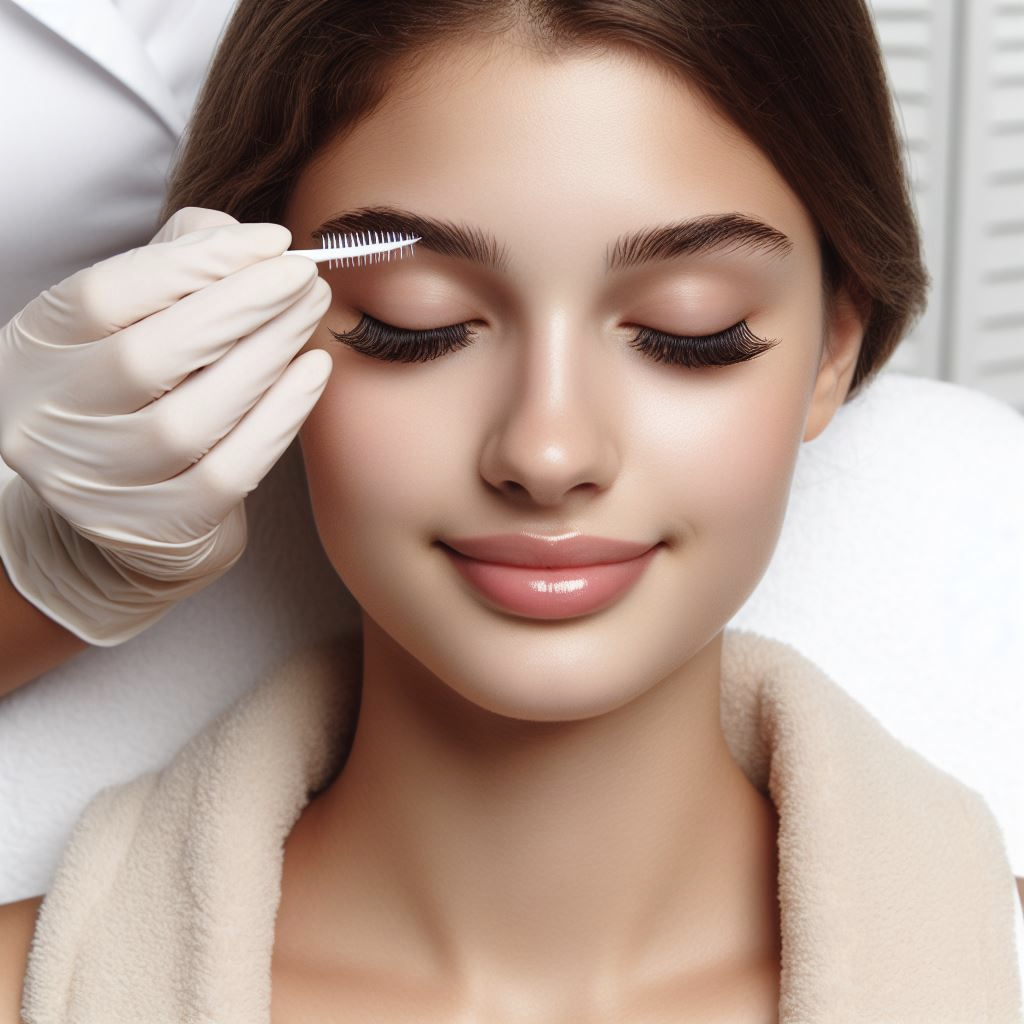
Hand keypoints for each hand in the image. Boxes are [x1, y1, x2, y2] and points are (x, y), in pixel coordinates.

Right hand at [0, 207, 332, 644]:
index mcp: (34, 353)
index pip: (104, 296)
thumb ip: (178, 265)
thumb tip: (247, 241)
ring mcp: (101, 483)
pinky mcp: (157, 527)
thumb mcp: (135, 322)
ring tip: (311, 315)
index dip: (195, 263)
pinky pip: (231, 470)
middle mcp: (49, 422)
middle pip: (152, 356)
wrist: (123, 508)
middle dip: (244, 306)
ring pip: (194, 417)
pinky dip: (280, 417)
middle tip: (305, 277)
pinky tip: (314, 373)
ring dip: (268, 356)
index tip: (271, 241)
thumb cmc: (139, 395)